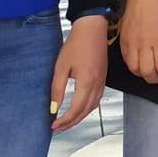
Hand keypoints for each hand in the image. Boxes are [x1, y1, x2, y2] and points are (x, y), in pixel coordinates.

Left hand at [50, 15, 107, 131]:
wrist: (92, 28)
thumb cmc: (76, 44)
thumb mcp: (61, 67)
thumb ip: (57, 89)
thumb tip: (53, 108)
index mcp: (86, 82)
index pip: (75, 109)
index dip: (64, 121)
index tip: (53, 125)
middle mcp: (97, 84)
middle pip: (85, 111)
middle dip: (71, 122)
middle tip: (58, 128)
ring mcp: (102, 81)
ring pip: (93, 106)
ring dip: (80, 117)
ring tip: (68, 121)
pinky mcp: (103, 77)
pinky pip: (98, 98)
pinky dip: (88, 108)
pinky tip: (80, 108)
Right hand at [119, 0, 157, 84]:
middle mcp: (144, 43)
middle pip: (147, 71)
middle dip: (154, 78)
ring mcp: (132, 42)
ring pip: (134, 68)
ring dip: (142, 74)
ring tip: (148, 72)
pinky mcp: (123, 40)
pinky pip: (126, 59)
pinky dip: (132, 65)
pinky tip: (138, 63)